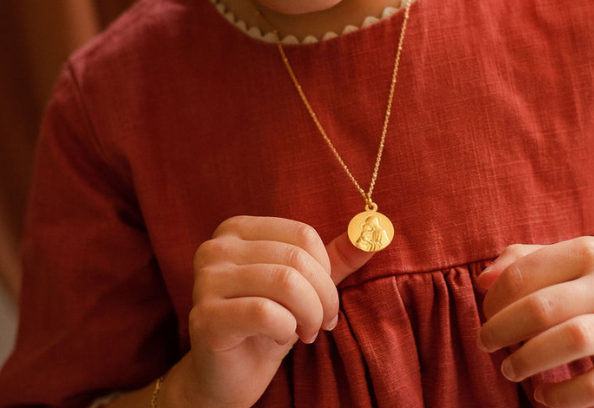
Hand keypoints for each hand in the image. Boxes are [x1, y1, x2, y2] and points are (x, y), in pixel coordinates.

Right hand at [171, 216, 373, 407]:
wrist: (227, 376)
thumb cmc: (267, 324)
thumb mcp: (305, 284)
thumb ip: (337, 256)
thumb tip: (377, 230)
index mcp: (238, 229)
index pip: (303, 235)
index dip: (326, 270)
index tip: (325, 298)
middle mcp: (217, 247)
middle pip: (295, 258)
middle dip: (323, 296)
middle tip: (324, 323)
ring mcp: (206, 280)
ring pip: (284, 282)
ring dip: (309, 314)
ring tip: (307, 332)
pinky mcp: (204, 316)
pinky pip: (264, 312)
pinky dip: (286, 329)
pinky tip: (281, 339)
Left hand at [476, 237, 593, 407]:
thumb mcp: (578, 256)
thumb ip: (528, 259)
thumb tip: (482, 281)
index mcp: (587, 251)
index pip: (524, 271)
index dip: (495, 297)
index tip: (487, 312)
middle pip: (541, 307)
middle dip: (501, 328)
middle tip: (486, 342)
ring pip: (569, 342)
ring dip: (528, 360)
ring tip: (510, 369)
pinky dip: (563, 395)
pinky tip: (543, 395)